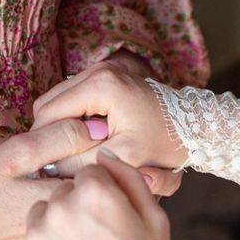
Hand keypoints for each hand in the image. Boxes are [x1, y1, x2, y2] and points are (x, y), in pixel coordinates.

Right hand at [0, 119, 99, 239]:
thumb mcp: (13, 154)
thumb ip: (57, 138)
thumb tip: (97, 128)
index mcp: (63, 205)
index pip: (104, 179)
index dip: (98, 161)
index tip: (83, 154)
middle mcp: (65, 234)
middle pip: (97, 203)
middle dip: (91, 184)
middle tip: (60, 175)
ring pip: (84, 222)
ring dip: (79, 205)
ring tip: (45, 194)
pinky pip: (67, 238)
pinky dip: (64, 225)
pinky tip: (35, 216)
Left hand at [13, 153, 170, 239]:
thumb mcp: (155, 221)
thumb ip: (130, 179)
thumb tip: (106, 153)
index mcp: (93, 192)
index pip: (90, 175)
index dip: (103, 196)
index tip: (110, 219)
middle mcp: (58, 207)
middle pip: (63, 194)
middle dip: (77, 210)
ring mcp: (35, 236)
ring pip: (42, 218)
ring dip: (56, 230)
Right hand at [32, 57, 187, 184]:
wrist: (195, 126)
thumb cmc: (164, 143)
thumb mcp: (123, 158)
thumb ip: (81, 163)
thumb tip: (45, 169)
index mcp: (100, 85)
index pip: (47, 113)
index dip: (43, 142)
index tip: (47, 166)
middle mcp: (98, 70)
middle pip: (48, 104)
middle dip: (51, 133)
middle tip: (62, 160)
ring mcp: (103, 70)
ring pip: (59, 101)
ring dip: (62, 127)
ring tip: (77, 151)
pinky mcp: (107, 76)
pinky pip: (74, 98)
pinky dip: (75, 119)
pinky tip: (89, 139)